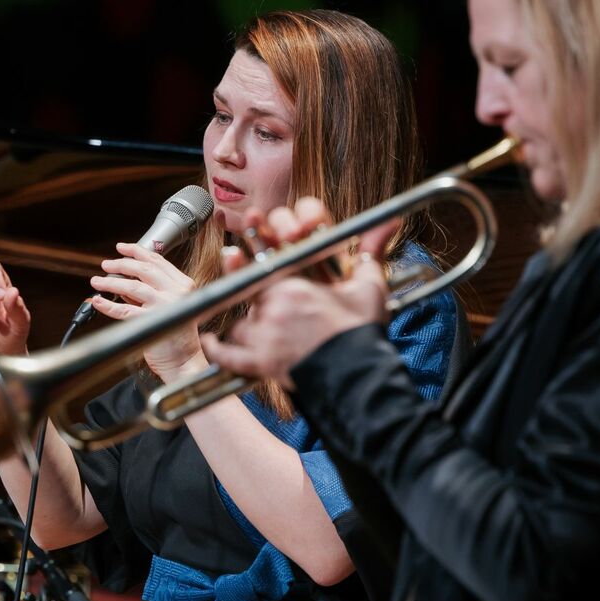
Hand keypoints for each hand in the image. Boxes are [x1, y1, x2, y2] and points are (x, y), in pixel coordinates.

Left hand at [89, 243, 206, 381]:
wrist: (184, 361)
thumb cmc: (177, 335)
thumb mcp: (170, 305)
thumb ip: (150, 291)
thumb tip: (125, 279)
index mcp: (183, 285)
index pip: (157, 261)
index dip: (137, 251)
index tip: (121, 248)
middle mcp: (176, 292)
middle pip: (144, 270)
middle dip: (121, 264)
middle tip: (106, 264)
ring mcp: (164, 306)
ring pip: (131, 287)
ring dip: (110, 283)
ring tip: (97, 281)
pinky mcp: (151, 322)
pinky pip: (123, 311)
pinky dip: (108, 305)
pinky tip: (98, 302)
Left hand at [200, 198, 393, 388]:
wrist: (360, 378)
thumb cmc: (363, 334)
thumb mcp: (370, 287)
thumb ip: (371, 251)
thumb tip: (389, 222)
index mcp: (297, 283)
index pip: (267, 257)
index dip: (256, 246)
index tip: (246, 238)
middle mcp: (275, 304)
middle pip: (249, 286)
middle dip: (244, 278)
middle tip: (234, 262)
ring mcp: (265, 334)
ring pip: (241, 320)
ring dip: (246, 322)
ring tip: (260, 325)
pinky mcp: (260, 362)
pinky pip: (228, 354)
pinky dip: (218, 349)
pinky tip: (210, 342)